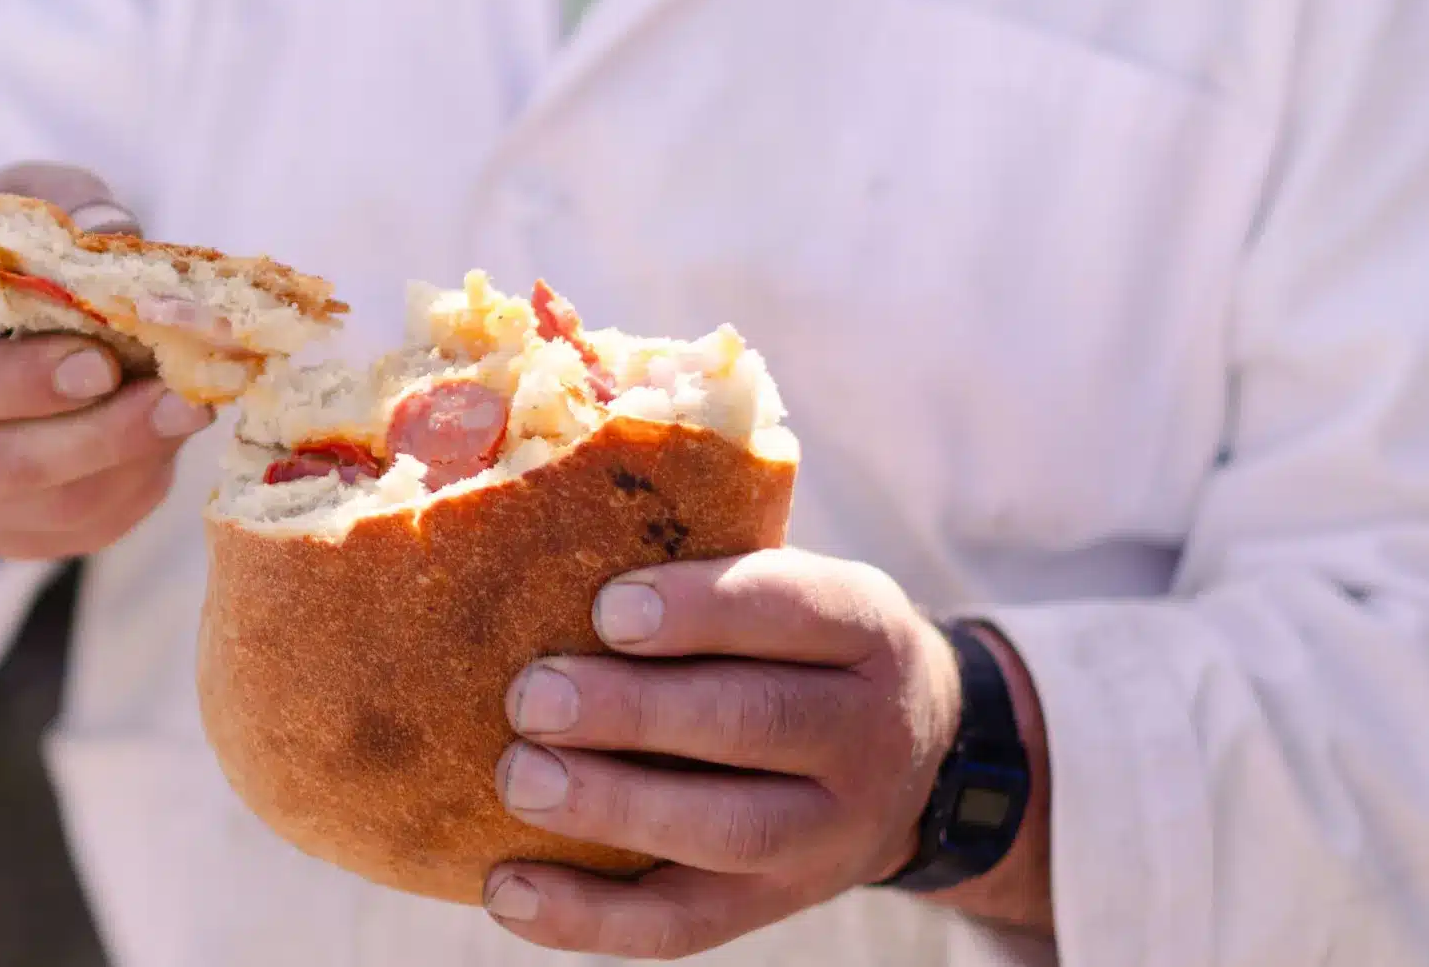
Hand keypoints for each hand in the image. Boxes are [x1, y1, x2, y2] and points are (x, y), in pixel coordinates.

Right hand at [0, 163, 217, 587]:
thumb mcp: (10, 213)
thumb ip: (55, 206)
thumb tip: (111, 226)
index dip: (23, 383)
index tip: (100, 362)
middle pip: (11, 466)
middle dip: (106, 433)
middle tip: (181, 399)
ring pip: (60, 507)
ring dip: (138, 460)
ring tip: (194, 410)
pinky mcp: (24, 534)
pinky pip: (89, 528)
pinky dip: (142, 485)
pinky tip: (171, 437)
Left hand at [482, 549, 1051, 958]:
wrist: (920, 756)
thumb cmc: (798, 643)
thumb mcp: (798, 582)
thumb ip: (708, 554)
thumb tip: (538, 504)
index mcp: (864, 627)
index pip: (793, 610)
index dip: (701, 610)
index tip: (607, 608)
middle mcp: (865, 732)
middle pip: (755, 724)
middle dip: (636, 712)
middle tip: (533, 695)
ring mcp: (830, 831)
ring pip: (729, 831)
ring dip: (614, 808)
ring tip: (519, 778)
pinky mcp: (780, 904)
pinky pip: (686, 925)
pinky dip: (591, 918)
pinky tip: (508, 888)